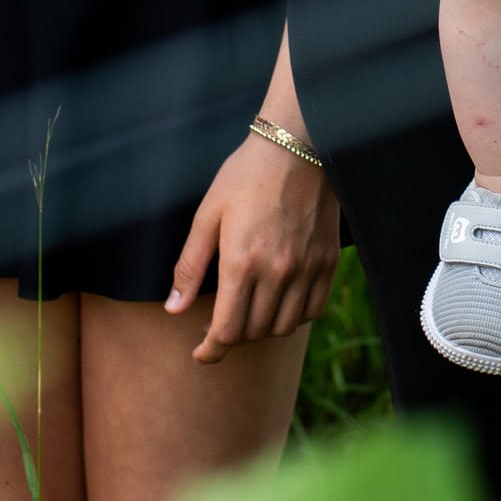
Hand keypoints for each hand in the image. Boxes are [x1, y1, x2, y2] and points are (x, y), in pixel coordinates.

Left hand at [166, 131, 340, 363]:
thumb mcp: (207, 215)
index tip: (201, 354)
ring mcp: (306, 269)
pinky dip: (293, 317)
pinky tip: (279, 302)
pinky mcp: (327, 262)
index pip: (227, 331)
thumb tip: (173, 309)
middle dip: (231, 336)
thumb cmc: (245, 176)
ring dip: (261, 329)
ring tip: (248, 311)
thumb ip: (190, 266)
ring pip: (283, 327)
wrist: (296, 146)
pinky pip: (312, 310)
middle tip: (219, 322)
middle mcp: (277, 272)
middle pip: (254, 332)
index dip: (211, 351)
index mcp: (242, 262)